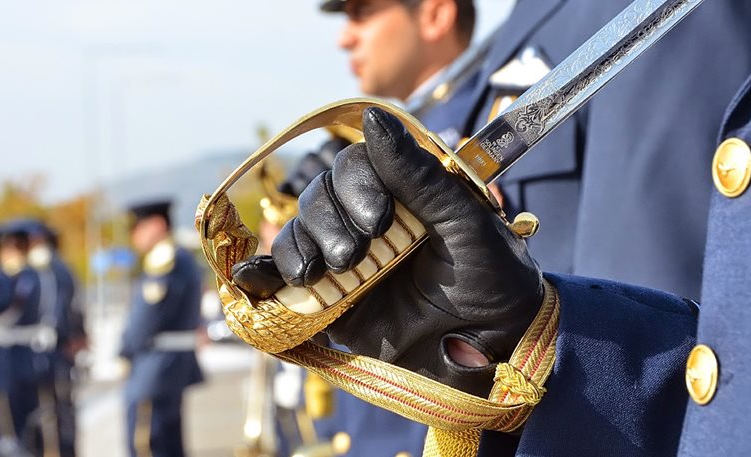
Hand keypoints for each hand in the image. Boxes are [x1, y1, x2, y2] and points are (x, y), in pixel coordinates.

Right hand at [234, 108, 542, 396]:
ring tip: (320, 274)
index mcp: (401, 194)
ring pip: (299, 235)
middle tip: (355, 256)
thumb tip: (373, 115)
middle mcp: (369, 223)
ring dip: (299, 248)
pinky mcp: (331, 305)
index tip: (378, 219)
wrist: (497, 349)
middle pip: (319, 197)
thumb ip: (418, 174)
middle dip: (329, 223)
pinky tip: (253, 278)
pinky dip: (263, 278)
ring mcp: (347, 264)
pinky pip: (285, 285)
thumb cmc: (492, 278)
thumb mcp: (464, 221)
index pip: (355, 167)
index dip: (356, 186)